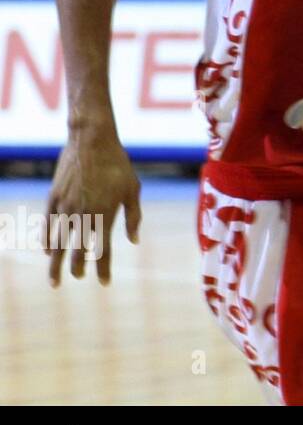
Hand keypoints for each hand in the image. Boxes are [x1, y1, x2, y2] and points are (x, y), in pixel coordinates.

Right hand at [46, 128, 141, 285]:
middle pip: (78, 251)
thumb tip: (134, 242)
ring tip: (55, 279)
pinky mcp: (54, 197)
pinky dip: (47, 240)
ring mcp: (65, 207)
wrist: (92, 141)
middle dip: (79, 268)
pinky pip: (48, 225)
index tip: (104, 283)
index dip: (103, 269)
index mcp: (105, 214)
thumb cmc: (118, 165)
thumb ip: (133, 218)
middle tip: (79, 279)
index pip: (103, 251)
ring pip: (59, 242)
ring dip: (57, 262)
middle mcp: (83, 214)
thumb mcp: (133, 190)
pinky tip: (48, 251)